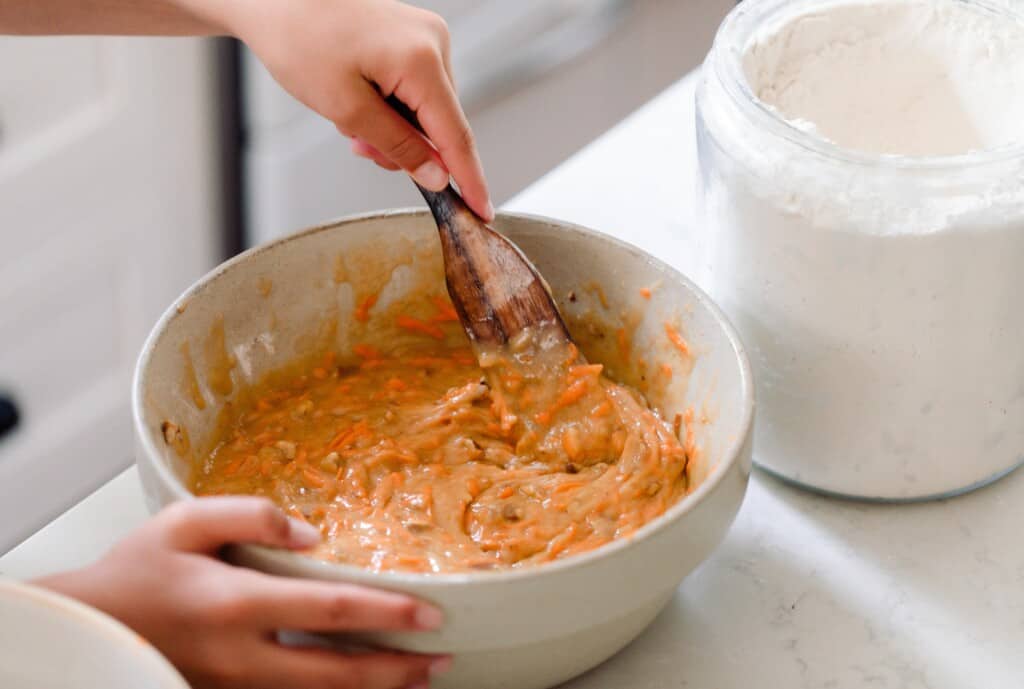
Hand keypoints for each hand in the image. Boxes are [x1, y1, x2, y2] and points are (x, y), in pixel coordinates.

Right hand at [36, 497, 450, 688]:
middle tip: (442, 660)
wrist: (87, 630)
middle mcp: (242, 656)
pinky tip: (362, 686)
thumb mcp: (184, 522)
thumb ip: (249, 516)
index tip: (431, 615)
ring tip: (419, 679)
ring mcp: (235, 685)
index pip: (329, 612)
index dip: (385, 614)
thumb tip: (310, 534)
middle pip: (336, 672)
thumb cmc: (134, 572)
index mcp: (236, 605)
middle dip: (396, 670)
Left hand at [211, 0, 492, 219]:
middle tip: (360, 148)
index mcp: (421, 60)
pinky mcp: (414, 39)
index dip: (469, 180)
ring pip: (426, 112)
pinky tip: (360, 102)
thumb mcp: (347, 109)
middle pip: (440, 125)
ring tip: (349, 120)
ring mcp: (426, 38)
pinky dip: (390, 109)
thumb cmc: (299, 40)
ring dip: (393, 130)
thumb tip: (437, 176)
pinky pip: (415, 91)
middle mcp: (433, 43)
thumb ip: (398, 147)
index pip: (456, 135)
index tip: (482, 212)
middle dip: (406, 149)